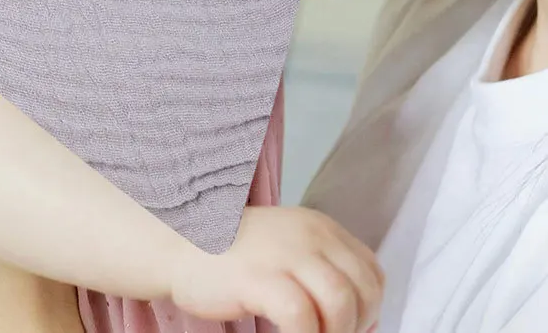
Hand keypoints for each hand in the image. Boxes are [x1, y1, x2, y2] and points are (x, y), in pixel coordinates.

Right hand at [171, 207, 383, 332]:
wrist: (177, 242)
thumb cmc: (231, 256)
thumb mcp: (287, 250)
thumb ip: (322, 272)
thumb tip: (365, 323)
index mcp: (319, 227)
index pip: (372, 273)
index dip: (368, 308)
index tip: (345, 327)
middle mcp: (308, 235)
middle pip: (363, 291)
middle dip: (353, 326)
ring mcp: (284, 254)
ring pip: (341, 303)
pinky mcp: (259, 278)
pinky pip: (301, 318)